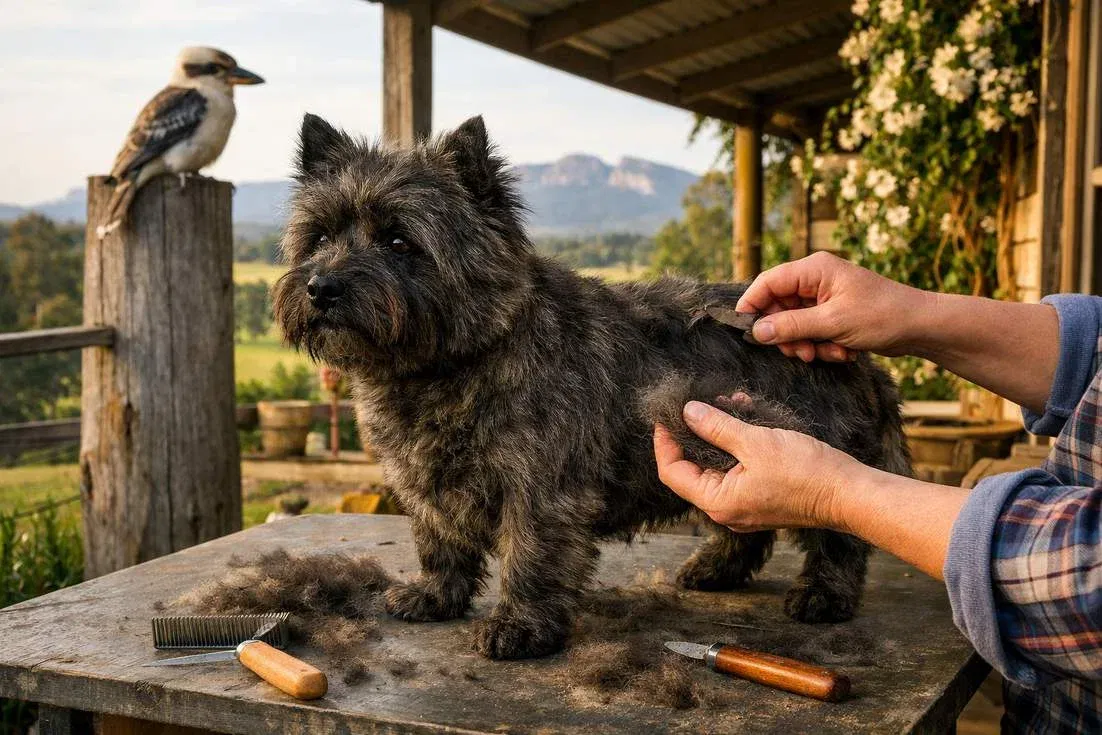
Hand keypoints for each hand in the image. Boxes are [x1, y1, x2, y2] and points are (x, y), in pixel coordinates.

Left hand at [654, 400, 863, 532]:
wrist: (848, 493)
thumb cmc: (805, 472)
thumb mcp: (756, 442)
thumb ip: (717, 427)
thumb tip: (686, 413)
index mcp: (718, 502)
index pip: (673, 472)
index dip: (665, 442)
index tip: (666, 415)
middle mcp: (726, 509)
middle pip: (692, 468)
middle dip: (694, 432)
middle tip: (699, 403)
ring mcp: (744, 505)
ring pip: (717, 465)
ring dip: (718, 434)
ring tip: (727, 403)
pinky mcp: (760, 496)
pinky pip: (737, 468)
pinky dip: (737, 443)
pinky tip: (746, 416)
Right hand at [735, 252, 927, 362]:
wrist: (921, 327)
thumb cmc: (883, 316)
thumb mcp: (833, 323)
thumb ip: (792, 326)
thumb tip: (757, 331)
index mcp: (815, 269)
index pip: (768, 282)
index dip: (752, 304)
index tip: (744, 329)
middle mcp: (816, 280)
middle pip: (778, 307)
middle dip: (788, 334)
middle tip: (801, 352)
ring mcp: (824, 298)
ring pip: (794, 324)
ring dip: (807, 343)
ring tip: (829, 352)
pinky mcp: (833, 314)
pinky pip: (812, 331)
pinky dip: (822, 345)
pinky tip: (843, 351)